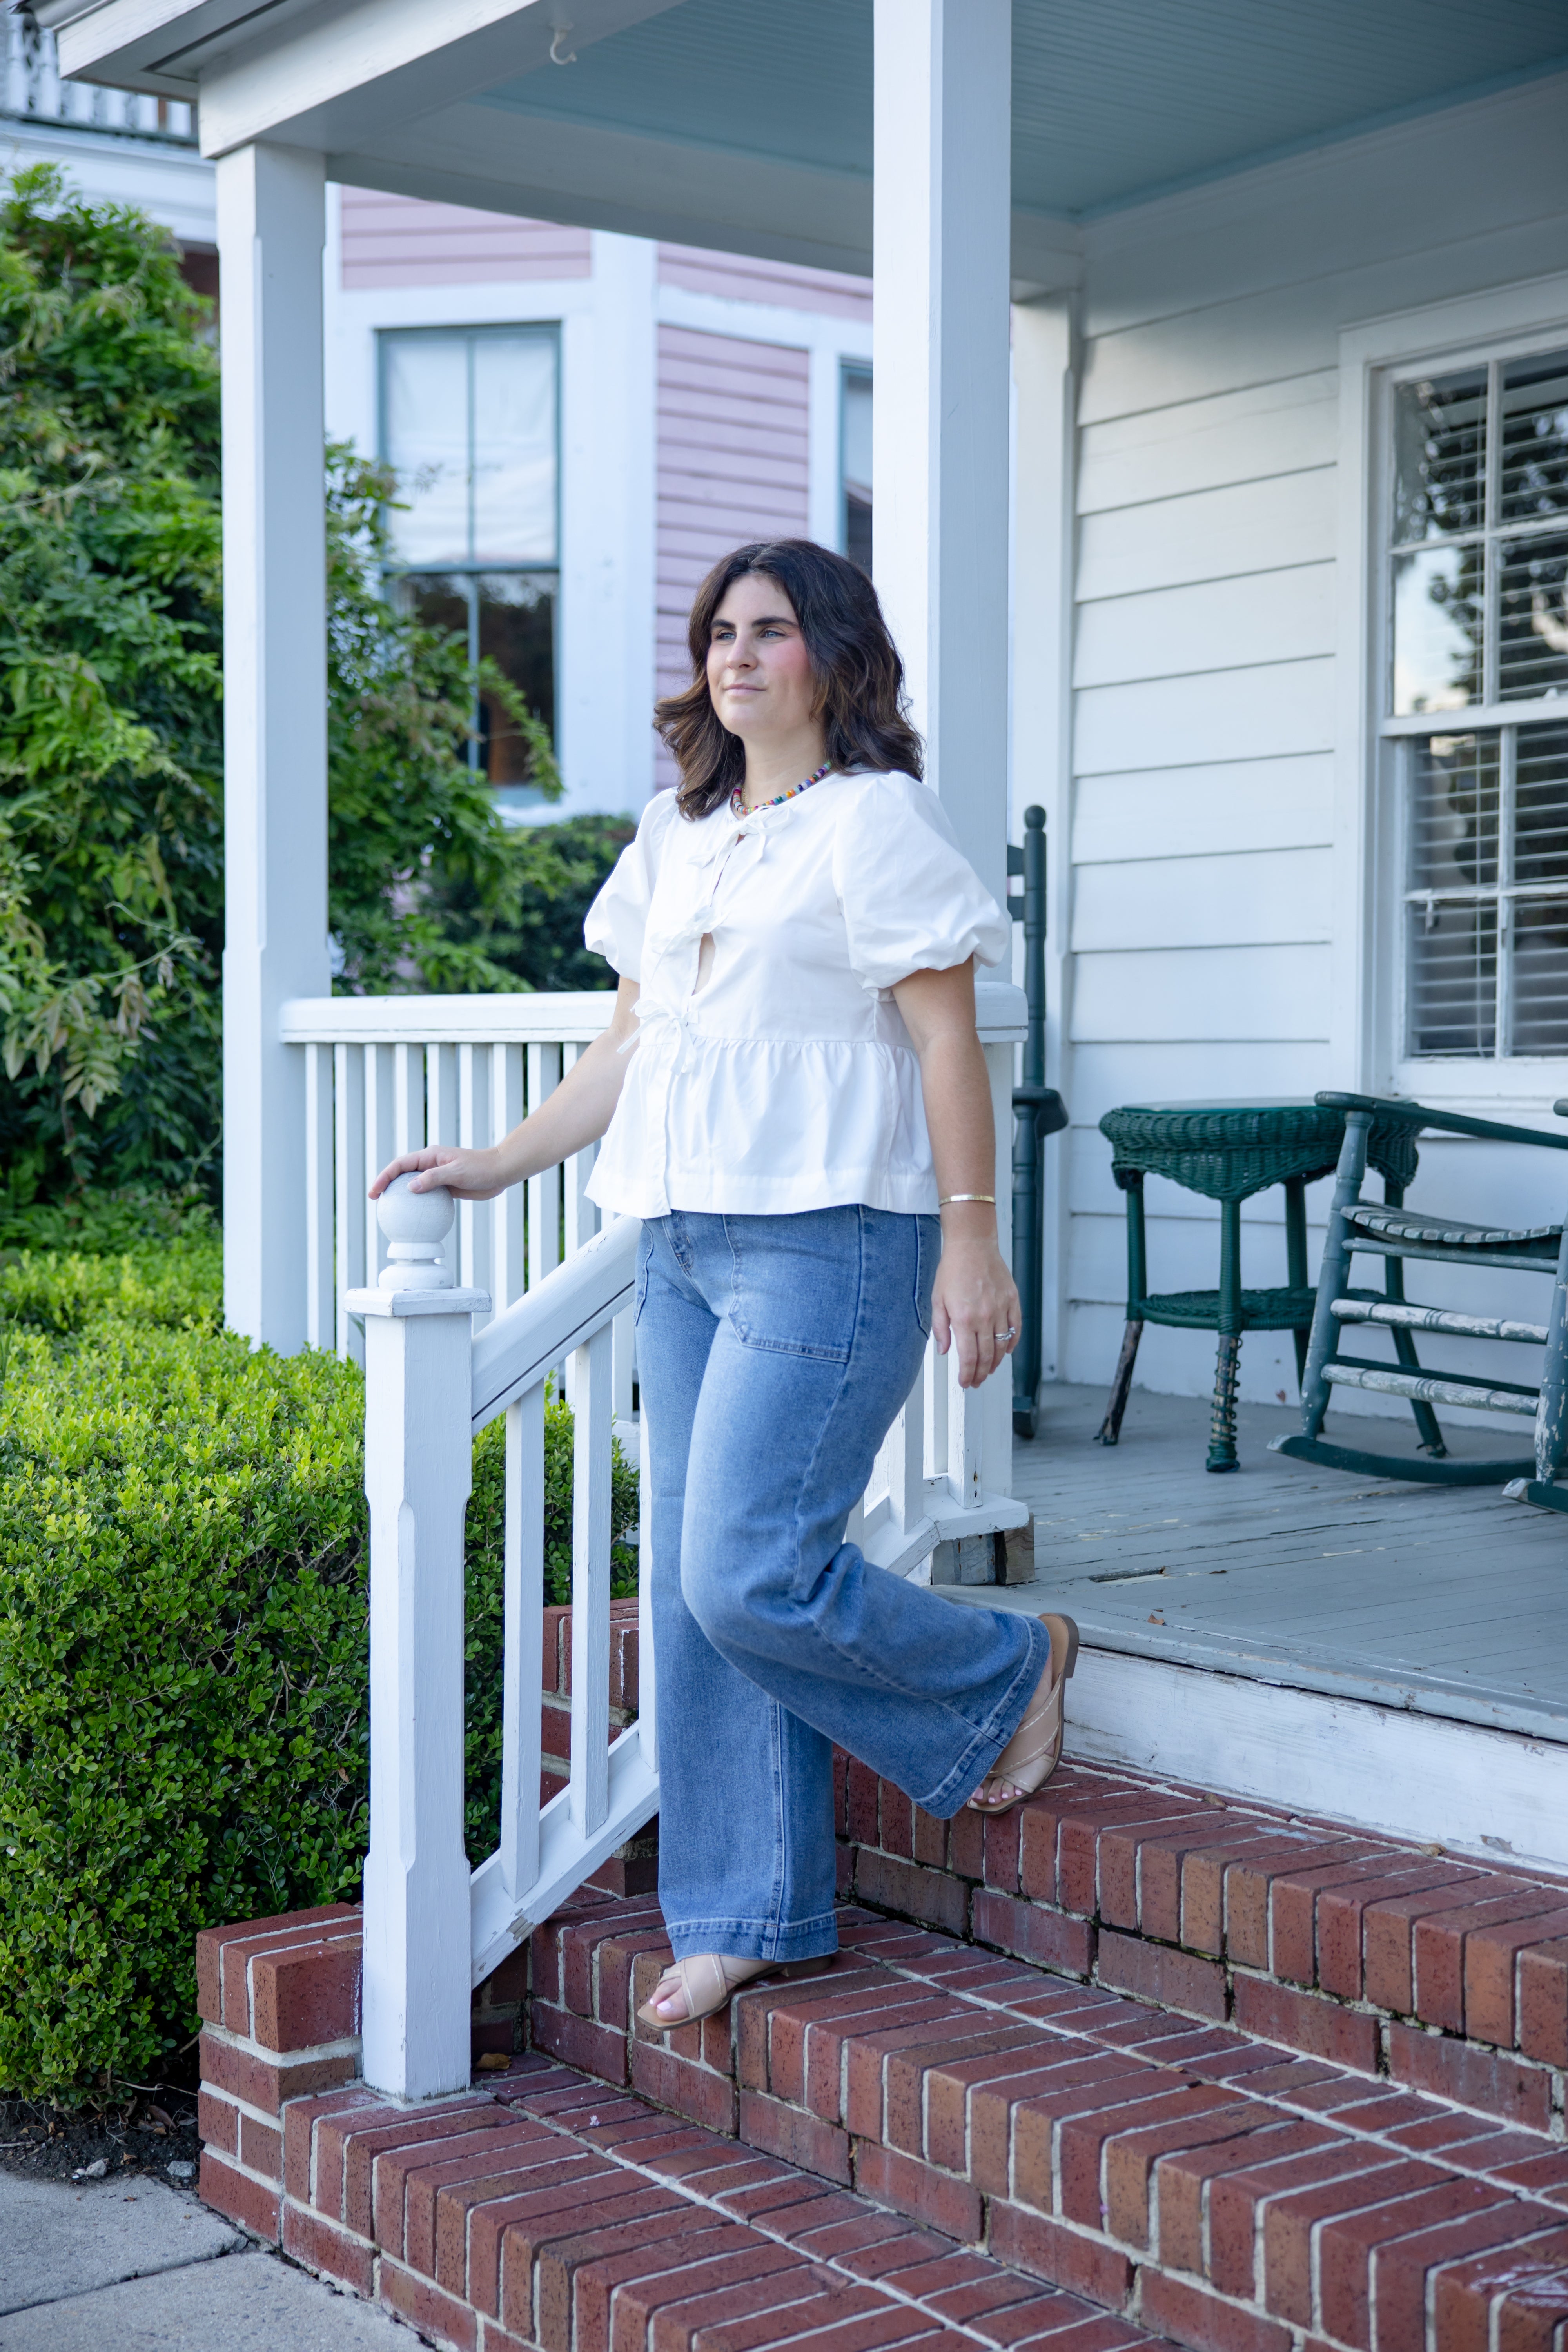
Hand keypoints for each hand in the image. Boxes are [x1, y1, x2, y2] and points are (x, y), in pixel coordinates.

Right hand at [368, 1143, 503, 1202]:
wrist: (499, 1172)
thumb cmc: (480, 1168)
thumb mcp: (456, 1172)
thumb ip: (433, 1178)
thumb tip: (410, 1188)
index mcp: (430, 1156)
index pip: (400, 1165)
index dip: (384, 1176)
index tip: (375, 1191)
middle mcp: (430, 1164)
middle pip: (402, 1174)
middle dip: (386, 1184)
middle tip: (375, 1200)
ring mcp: (437, 1176)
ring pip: (413, 1185)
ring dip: (401, 1195)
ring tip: (389, 1211)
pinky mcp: (446, 1187)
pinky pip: (427, 1196)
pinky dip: (418, 1204)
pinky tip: (414, 1218)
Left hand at [931, 1235, 1020, 1389]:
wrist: (972, 1245)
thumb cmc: (953, 1270)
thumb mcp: (937, 1300)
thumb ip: (940, 1328)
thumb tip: (944, 1351)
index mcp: (964, 1318)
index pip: (968, 1357)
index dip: (967, 1375)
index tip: (965, 1382)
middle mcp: (984, 1316)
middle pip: (986, 1356)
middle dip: (981, 1374)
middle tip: (977, 1381)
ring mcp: (1001, 1309)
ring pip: (1002, 1346)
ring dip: (996, 1363)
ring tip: (989, 1370)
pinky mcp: (1012, 1300)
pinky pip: (1015, 1329)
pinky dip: (1012, 1343)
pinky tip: (1006, 1351)